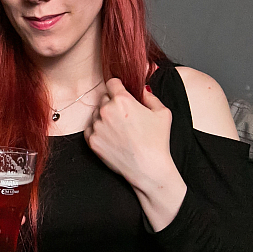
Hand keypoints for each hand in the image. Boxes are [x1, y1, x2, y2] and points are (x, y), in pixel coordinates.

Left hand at [84, 79, 184, 229]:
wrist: (148, 168)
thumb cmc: (157, 141)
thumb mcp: (162, 112)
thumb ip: (149, 95)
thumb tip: (141, 88)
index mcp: (122, 100)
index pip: (112, 83)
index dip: (118, 87)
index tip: (120, 92)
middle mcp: (106, 110)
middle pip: (104, 98)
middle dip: (112, 103)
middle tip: (124, 116)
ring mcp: (97, 126)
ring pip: (96, 113)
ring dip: (104, 117)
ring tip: (119, 130)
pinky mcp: (91, 141)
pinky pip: (90, 129)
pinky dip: (97, 131)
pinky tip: (112, 137)